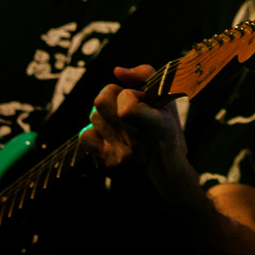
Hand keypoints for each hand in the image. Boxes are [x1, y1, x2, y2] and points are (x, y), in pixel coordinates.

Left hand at [78, 65, 188, 191]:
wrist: (166, 183)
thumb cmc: (168, 138)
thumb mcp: (169, 106)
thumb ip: (147, 78)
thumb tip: (118, 71)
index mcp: (160, 126)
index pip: (127, 104)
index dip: (129, 94)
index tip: (141, 100)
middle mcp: (137, 143)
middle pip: (102, 100)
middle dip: (112, 96)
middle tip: (126, 106)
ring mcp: (118, 155)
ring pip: (94, 115)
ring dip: (105, 115)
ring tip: (122, 125)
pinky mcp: (104, 165)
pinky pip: (85, 134)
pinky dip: (96, 132)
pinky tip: (111, 139)